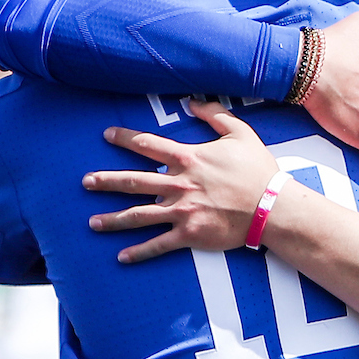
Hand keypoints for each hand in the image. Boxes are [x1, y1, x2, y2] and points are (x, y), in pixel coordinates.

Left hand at [83, 101, 278, 262]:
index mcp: (188, 159)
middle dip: (107, 181)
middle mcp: (179, 185)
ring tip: (92, 223)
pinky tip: (122, 256)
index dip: (125, 138)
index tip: (106, 135)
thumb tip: (193, 102)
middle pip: (134, 182)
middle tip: (85, 183)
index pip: (148, 145)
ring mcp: (183, 212)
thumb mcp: (240, 132)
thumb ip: (214, 114)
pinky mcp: (190, 234)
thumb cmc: (258, 170)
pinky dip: (139, 252)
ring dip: (114, 220)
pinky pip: (159, 244)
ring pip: (139, 216)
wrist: (272, 207)